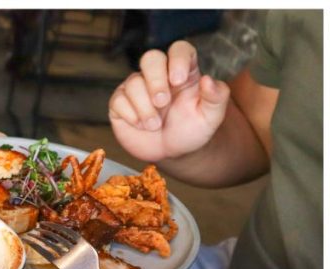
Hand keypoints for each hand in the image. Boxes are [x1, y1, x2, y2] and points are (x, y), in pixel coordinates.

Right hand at [109, 41, 231, 162]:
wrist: (171, 152)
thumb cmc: (191, 130)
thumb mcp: (211, 117)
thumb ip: (217, 97)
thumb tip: (208, 80)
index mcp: (183, 71)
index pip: (179, 49)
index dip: (177, 59)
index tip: (178, 81)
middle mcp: (159, 75)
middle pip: (151, 58)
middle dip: (155, 81)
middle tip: (162, 103)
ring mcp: (137, 87)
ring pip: (133, 83)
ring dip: (145, 107)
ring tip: (155, 125)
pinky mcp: (120, 103)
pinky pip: (118, 100)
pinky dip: (130, 115)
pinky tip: (141, 125)